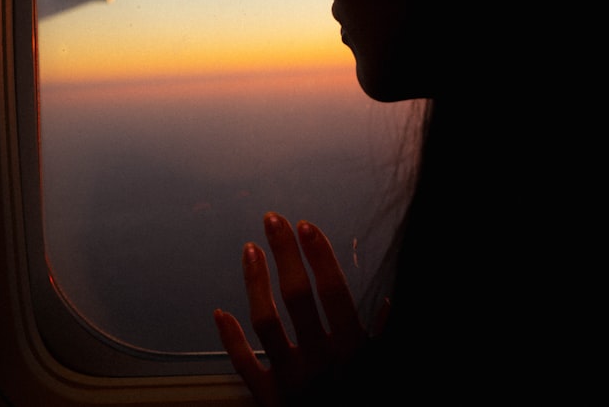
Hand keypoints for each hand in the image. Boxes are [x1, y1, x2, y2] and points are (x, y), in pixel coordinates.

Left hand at [214, 212, 387, 406]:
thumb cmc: (368, 401)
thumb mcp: (386, 370)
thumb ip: (386, 339)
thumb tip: (390, 303)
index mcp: (352, 351)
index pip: (334, 293)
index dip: (319, 256)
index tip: (306, 225)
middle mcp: (320, 362)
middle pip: (297, 298)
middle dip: (285, 255)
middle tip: (272, 220)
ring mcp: (292, 381)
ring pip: (266, 323)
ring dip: (255, 283)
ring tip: (249, 250)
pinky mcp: (270, 401)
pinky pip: (245, 367)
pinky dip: (230, 340)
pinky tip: (219, 313)